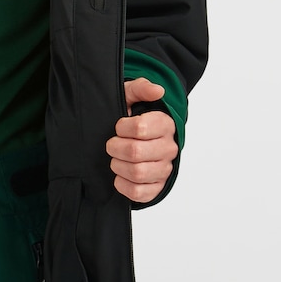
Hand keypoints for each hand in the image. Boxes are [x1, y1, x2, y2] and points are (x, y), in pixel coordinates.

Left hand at [106, 77, 177, 203]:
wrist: (131, 138)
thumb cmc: (131, 115)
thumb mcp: (130, 95)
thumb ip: (141, 88)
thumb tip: (157, 90)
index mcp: (165, 124)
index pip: (141, 128)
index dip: (122, 127)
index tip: (118, 126)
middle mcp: (169, 148)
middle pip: (136, 152)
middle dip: (115, 147)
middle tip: (112, 144)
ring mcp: (164, 169)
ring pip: (137, 173)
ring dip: (118, 165)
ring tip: (116, 159)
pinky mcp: (157, 187)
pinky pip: (139, 193)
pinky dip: (123, 185)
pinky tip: (120, 175)